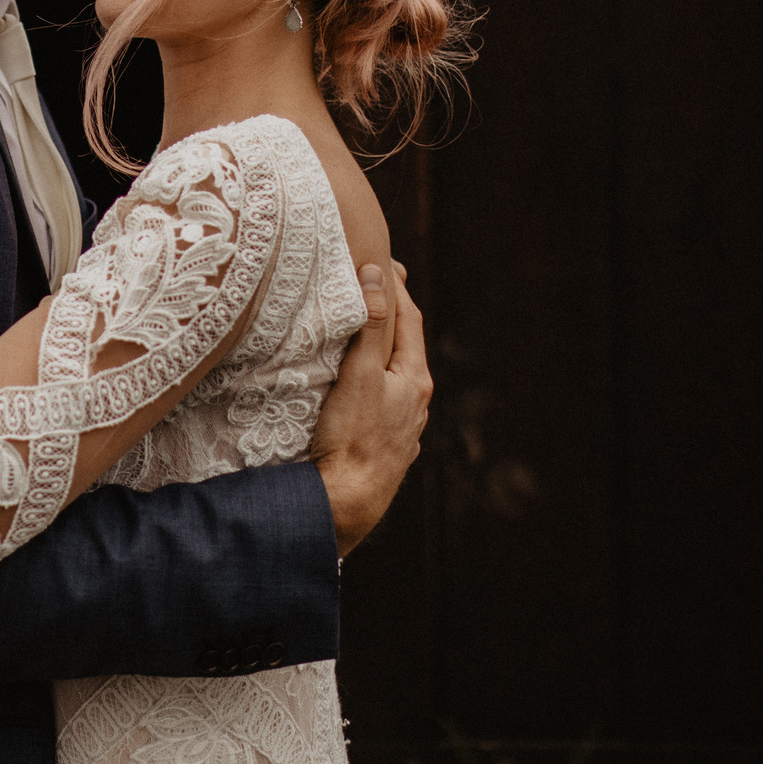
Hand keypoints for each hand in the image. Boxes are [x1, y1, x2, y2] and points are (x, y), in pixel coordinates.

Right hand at [309, 260, 430, 557]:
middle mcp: (416, 403)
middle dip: (390, 316)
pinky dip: (372, 381)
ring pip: (395, 377)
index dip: (395, 287)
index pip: (409, 319)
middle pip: (404, 347)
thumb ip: (369, 324)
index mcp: (415, 379)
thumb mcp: (359, 373)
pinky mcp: (384, 448)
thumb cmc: (352, 438)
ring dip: (381, 351)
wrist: (346, 504)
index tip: (381, 260)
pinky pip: (383, 402)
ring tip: (361, 334)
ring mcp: (403, 428)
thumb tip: (379, 274)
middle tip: (373, 287)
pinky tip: (357, 387)